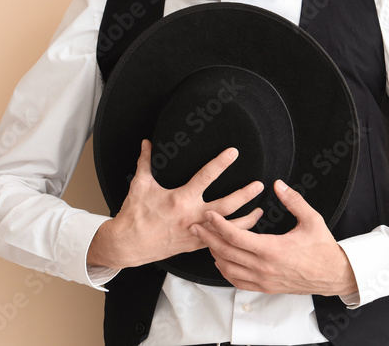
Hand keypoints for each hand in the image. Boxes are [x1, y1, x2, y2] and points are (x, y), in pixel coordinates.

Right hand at [88, 139, 263, 269]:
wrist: (127, 245)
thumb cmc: (134, 214)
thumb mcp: (139, 185)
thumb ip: (145, 162)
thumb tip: (146, 142)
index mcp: (180, 199)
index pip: (205, 177)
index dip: (220, 163)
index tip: (234, 152)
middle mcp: (191, 216)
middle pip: (226, 205)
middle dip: (244, 195)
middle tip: (259, 185)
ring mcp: (195, 232)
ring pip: (227, 227)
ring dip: (246, 219)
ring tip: (261, 211)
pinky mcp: (194, 245)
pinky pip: (219, 240)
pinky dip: (232, 236)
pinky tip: (244, 232)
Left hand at [190, 179, 358, 296]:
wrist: (333, 275)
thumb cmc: (323, 247)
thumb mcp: (311, 219)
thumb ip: (293, 200)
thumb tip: (277, 184)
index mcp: (272, 249)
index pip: (236, 236)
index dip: (219, 224)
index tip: (209, 214)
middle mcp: (264, 267)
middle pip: (226, 253)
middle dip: (207, 238)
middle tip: (194, 227)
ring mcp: (263, 280)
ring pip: (228, 269)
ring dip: (214, 254)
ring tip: (206, 241)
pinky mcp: (265, 287)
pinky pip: (238, 282)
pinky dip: (225, 271)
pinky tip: (221, 261)